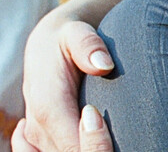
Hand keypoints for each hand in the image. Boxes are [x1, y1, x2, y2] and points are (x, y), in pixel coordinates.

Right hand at [18, 11, 113, 151]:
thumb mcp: (77, 33)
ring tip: (116, 138)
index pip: (72, 144)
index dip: (98, 145)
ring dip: (93, 151)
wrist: (48, 44)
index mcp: (48, 105)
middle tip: (124, 133)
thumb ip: (89, 46)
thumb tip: (104, 64)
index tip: (116, 125)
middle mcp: (38, 126)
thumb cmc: (69, 38)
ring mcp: (38, 137)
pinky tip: (97, 141)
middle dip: (100, 150)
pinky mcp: (41, 140)